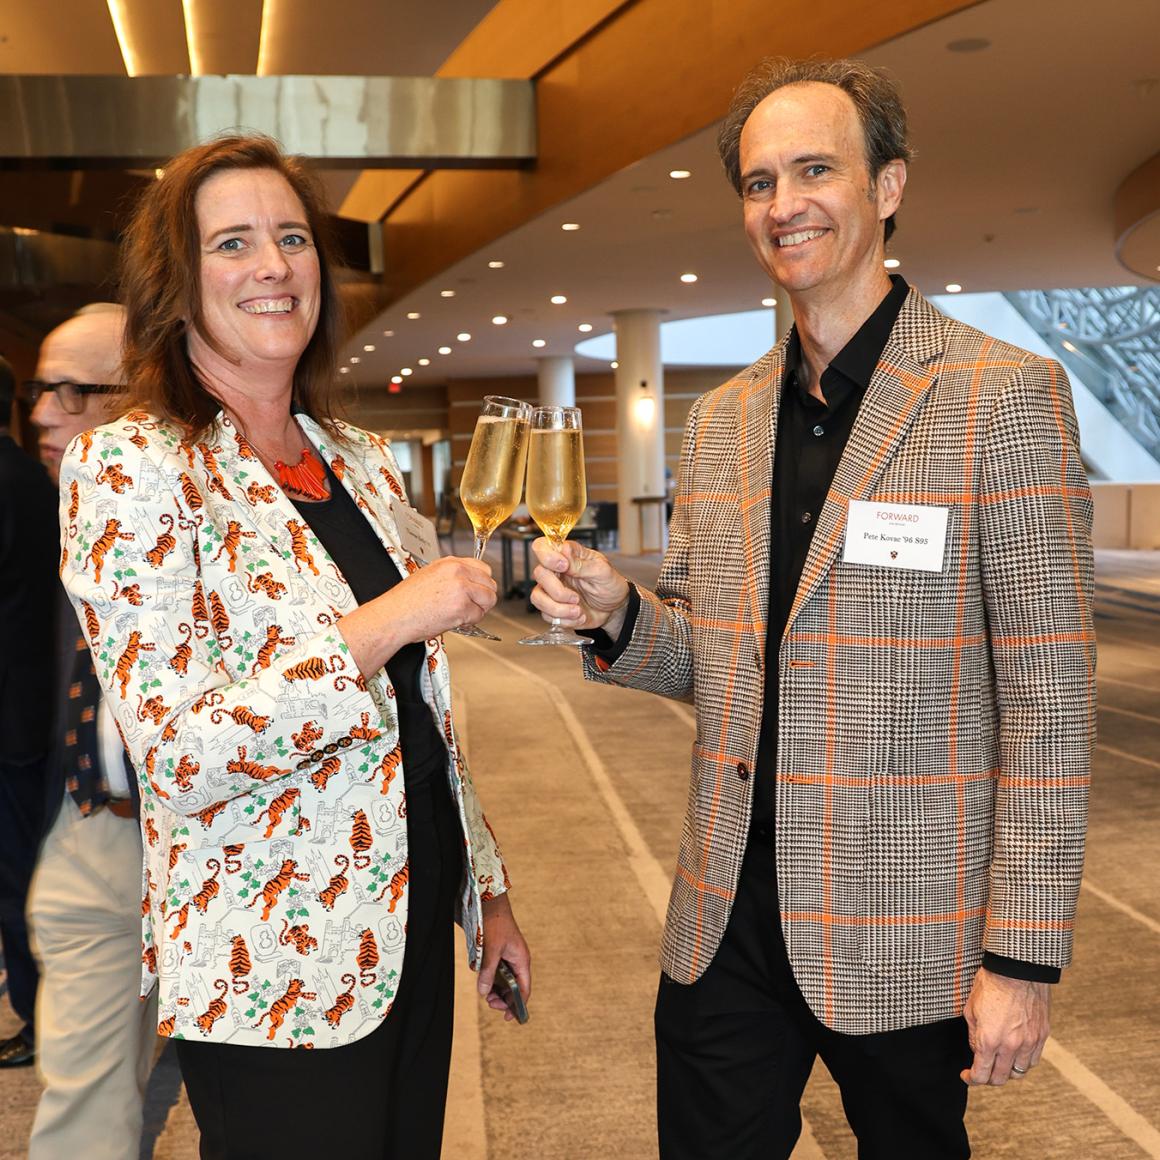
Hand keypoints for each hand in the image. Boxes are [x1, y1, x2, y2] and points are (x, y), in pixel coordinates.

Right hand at [338, 556, 496, 674]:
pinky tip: (453, 620)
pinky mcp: (461, 607)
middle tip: (469, 606)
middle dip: (483, 598)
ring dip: (478, 610)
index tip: (477, 591)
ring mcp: (461, 589)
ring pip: (489, 599)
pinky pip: (478, 616)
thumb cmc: (406, 601)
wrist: (394, 616)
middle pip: (490, 584)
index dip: (482, 583)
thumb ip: (452, 576)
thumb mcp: (429, 576)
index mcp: (449, 563)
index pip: (483, 568)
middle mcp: (457, 572)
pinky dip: (469, 622)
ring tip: (460, 613)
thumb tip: (470, 582)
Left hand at [478, 893, 530, 1021]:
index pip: (523, 989)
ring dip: (496, 990)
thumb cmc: (494, 924)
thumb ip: (488, 972)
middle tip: (490, 1004)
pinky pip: (495, 971)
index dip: (518, 1004)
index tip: (509, 1018)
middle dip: (504, 998)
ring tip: (486, 995)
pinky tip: (481, 978)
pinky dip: (489, 978)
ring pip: (503, 980)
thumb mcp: (491, 950)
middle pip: (513, 987)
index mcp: (521, 960)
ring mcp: (506, 957)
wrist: (488, 903)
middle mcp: (516, 960)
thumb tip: (484, 993)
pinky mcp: (497, 953)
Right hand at [530, 538, 630, 634]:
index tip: (563, 566)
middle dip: (557, 590)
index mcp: (566, 556)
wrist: (614, 608)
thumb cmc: (609, 584)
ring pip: (537, 597)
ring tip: (578, 611)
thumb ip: (580, 564)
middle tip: (576, 598)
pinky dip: (564, 619)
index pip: (542, 546)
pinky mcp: (552, 608)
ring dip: (558, 609)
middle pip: (539, 574)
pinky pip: (546, 615)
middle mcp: (555, 571)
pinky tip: (579, 616)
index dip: (547, 555)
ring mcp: (551, 590)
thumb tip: (563, 551)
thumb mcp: (602, 571)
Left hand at [960, 968, 1050, 1084]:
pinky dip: (1023, 1063)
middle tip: (981, 1071)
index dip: (971, 1079)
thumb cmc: (990, 984)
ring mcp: (1029, 1042)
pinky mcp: (1042, 1035)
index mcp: (989, 1039)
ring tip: (999, 1063)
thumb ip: (973, 1035)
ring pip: (1019, 1072)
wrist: (1018, 969)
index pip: (981, 1074)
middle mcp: (1011, 1046)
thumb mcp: (970, 1008)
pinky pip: (1033, 1060)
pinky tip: (1015, 1055)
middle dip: (988, 1078)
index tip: (966, 1075)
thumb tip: (977, 1050)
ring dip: (1007, 1072)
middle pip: (1001, 1078)